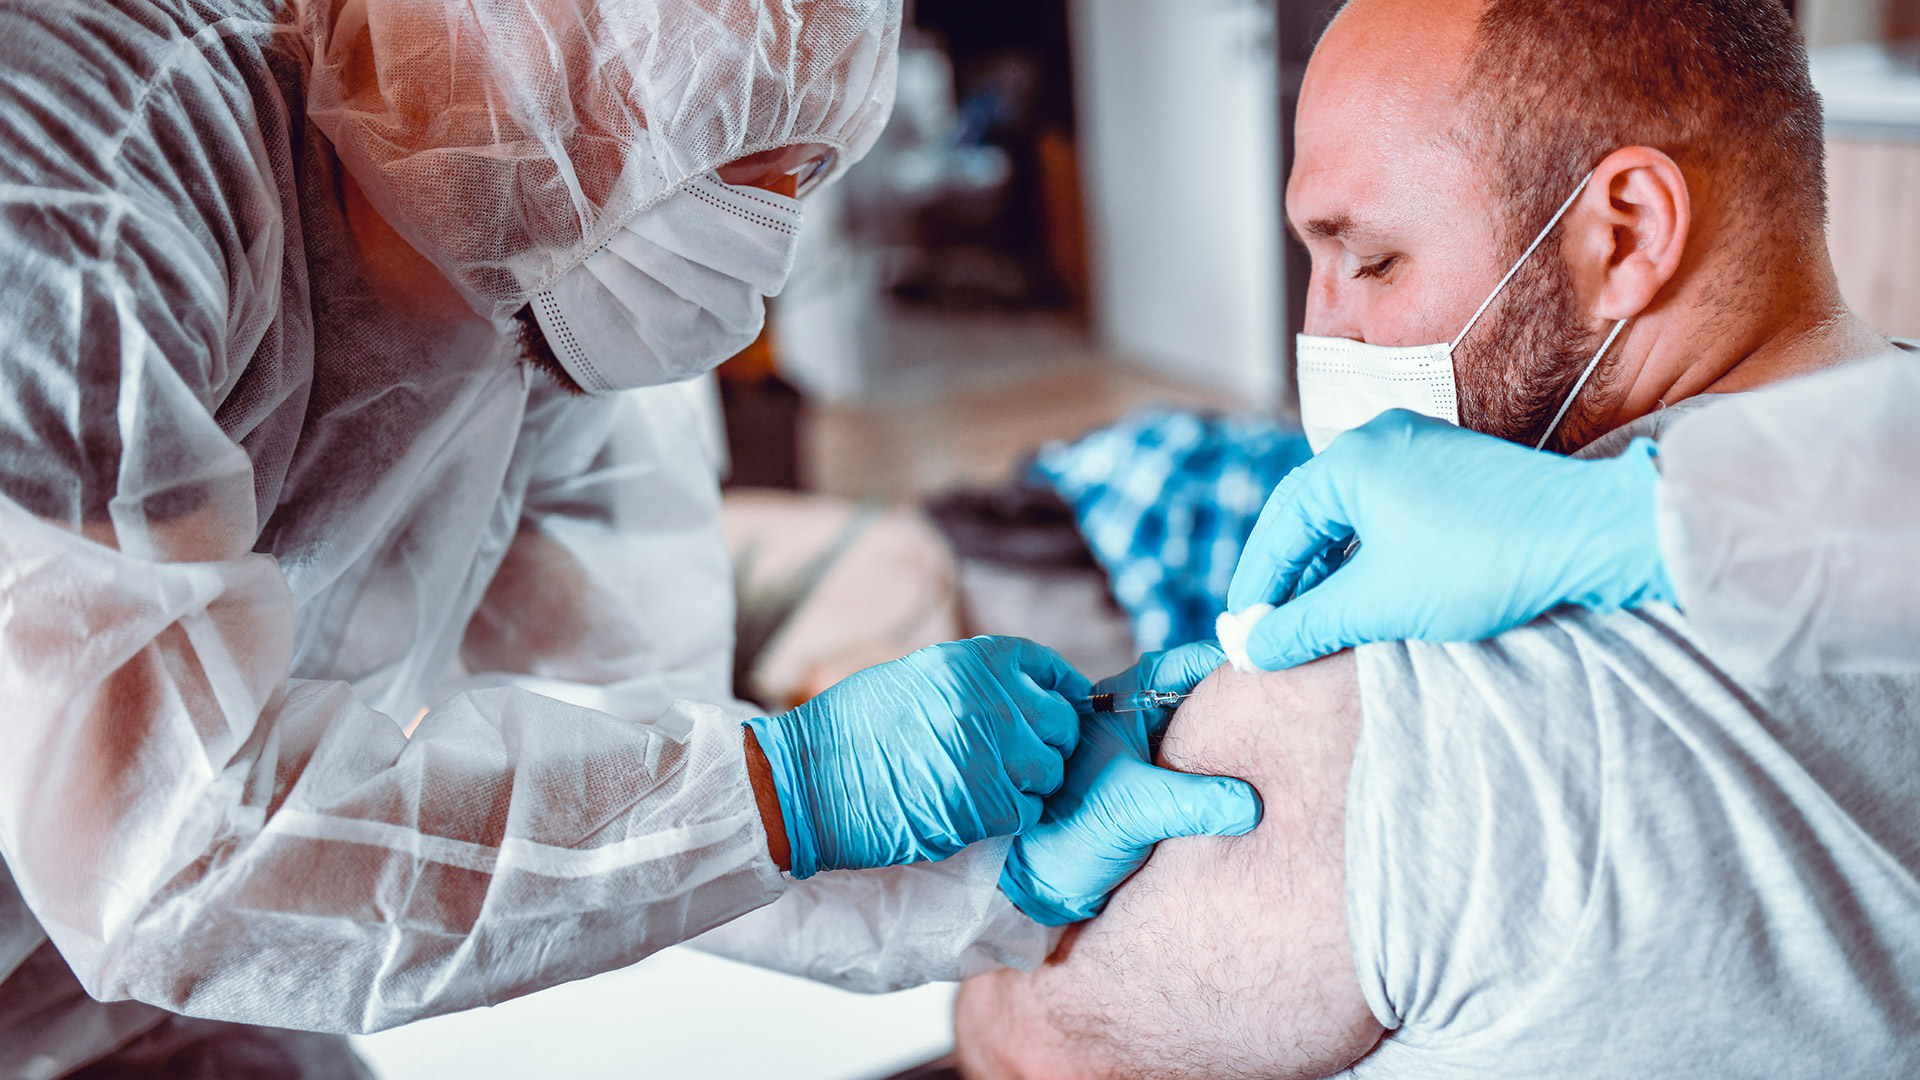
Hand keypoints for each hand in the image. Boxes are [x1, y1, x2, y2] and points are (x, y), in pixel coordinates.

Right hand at [746, 636, 1089, 877]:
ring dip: (1030, 783)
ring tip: (991, 787)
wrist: (808, 780)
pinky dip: (1012, 816)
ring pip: (1050, 772)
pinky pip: (1028, 811)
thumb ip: (971, 682)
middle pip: (1060, 724)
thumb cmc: (851, 730)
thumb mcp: (916, 678)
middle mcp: (990, 701)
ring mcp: (993, 755)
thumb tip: (1020, 697)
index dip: (1059, 692)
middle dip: (1047, 743)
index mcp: (971, 661)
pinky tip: (979, 811)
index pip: (1048, 668)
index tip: (1056, 708)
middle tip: (1019, 759)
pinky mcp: (986, 806)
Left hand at [999, 643, 1260, 924]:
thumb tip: (1252, 804)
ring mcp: (1154, 756)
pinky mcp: (1164, 790)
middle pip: (1204, 699)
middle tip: (1291, 713)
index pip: (1185, 667)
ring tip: (1288, 750)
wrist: (1042, 883)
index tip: (1272, 670)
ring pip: (1209, 738)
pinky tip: (1264, 791)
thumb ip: (1193, 801)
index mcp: (1121, 703)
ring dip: (1240, 748)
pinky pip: (1207, 775)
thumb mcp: (1134, 810)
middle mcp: (1141, 722)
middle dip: (1245, 706)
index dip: (1228, 665)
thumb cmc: (1069, 833)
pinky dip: (1232, 780)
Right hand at [1226, 410, 1673, 669]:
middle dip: (1287, 578)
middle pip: (1308, 516)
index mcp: (1352, 459)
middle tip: (1270, 632)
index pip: (1278, 527)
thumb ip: (1305, 626)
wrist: (1594, 536)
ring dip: (1327, 568)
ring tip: (1316, 620)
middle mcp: (1381, 440)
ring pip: (1349, 515)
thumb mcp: (1379, 604)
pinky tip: (1366, 592)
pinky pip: (1386, 510)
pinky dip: (1365, 553)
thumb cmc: (1486, 561)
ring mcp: (1420, 450)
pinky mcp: (1453, 472)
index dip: (1257, 589)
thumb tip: (1254, 650)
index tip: (1243, 635)